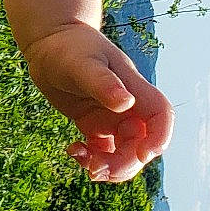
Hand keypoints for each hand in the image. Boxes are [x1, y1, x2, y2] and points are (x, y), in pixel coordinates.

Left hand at [22, 22, 174, 183]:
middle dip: (125, 164)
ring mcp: (111, 117)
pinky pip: (103, 152)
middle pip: (141, 144)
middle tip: (96, 169)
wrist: (48, 41)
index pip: (161, 116)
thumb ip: (104, 83)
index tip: (143, 154)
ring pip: (124, 154)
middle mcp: (127, 106)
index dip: (160, 138)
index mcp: (133, 88)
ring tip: (86, 164)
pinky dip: (92, 160)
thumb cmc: (68, 46)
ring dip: (110, 167)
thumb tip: (126, 103)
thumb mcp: (84, 63)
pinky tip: (73, 151)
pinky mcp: (94, 125)